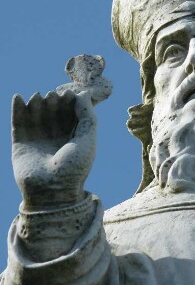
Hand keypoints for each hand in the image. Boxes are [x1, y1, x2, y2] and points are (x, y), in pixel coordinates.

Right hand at [12, 90, 96, 209]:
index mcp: (73, 138)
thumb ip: (87, 114)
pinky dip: (17, 109)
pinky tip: (18, 96)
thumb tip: (84, 93)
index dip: (68, 102)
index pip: (70, 113)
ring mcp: (37, 141)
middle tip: (52, 96)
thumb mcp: (87, 138)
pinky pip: (17, 123)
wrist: (52, 192)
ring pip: (36, 116)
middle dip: (52, 102)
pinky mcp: (20, 145)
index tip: (68, 94)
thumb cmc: (75, 167)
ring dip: (36, 104)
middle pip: (53, 112)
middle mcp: (55, 138)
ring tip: (38, 97)